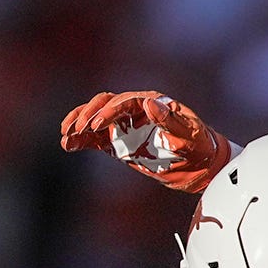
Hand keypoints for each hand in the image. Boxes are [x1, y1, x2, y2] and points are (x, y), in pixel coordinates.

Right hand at [59, 90, 231, 190]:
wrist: (201, 166)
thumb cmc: (199, 147)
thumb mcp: (189, 135)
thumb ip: (169, 120)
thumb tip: (148, 103)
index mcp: (152, 103)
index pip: (123, 102)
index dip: (108, 112)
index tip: (96, 124)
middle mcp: (135, 110)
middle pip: (104, 105)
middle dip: (88, 115)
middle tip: (77, 129)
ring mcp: (126, 126)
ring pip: (95, 119)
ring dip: (79, 125)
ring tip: (66, 136)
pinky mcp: (120, 143)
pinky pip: (96, 138)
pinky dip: (82, 140)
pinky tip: (68, 145)